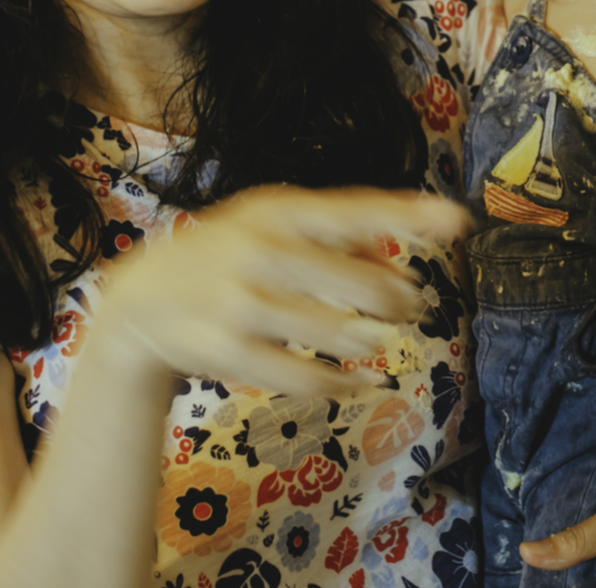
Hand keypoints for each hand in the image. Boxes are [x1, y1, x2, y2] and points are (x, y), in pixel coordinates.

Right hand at [95, 186, 468, 398]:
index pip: (353, 212)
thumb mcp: (266, 221)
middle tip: (412, 306)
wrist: (138, 302)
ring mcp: (243, 304)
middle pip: (356, 281)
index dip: (408, 216)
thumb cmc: (221, 253)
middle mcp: (260, 252)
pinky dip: (336, 383)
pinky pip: (302, 376)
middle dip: (395, 299)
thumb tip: (398, 245)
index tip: (458, 221)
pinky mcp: (230, 352)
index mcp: (275, 211)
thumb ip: (331, 230)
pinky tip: (353, 383)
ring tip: (379, 341)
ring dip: (368, 340)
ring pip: (335, 331)